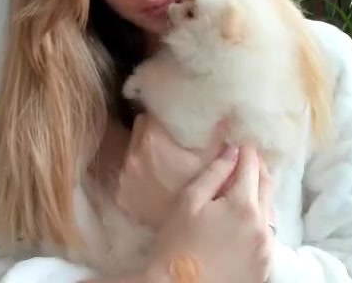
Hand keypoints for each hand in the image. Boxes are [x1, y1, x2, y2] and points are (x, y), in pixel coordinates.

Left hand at [115, 114, 231, 229]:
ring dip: (145, 152)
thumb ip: (218, 135)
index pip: (152, 114)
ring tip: (165, 160)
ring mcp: (125, 176)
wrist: (184, 237)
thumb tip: (228, 114)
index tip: (175, 120)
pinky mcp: (123, 194)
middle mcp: (133, 155)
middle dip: (154, 130)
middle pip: (140, 129)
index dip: (164, 114)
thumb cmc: (201, 195)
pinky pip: (129, 175)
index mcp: (152, 140)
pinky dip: (140, 175)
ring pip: (133, 151)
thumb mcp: (212, 161)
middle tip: (172, 138)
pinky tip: (155, 181)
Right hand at [144, 144, 274, 282]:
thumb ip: (213, 175)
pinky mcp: (266, 266)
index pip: (251, 167)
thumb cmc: (177, 243)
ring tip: (246, 187)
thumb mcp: (188, 202)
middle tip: (248, 159)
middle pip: (267, 186)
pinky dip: (260, 220)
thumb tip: (232, 152)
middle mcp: (262, 226)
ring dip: (261, 195)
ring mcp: (267, 248)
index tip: (242, 144)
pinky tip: (246, 219)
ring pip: (270, 211)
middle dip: (258, 168)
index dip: (247, 152)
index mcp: (243, 206)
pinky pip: (268, 234)